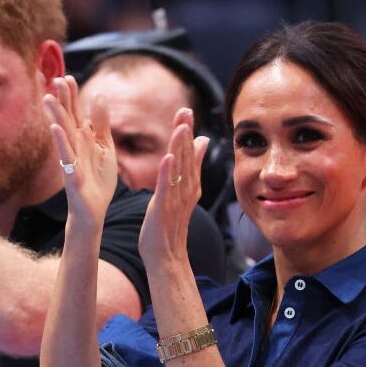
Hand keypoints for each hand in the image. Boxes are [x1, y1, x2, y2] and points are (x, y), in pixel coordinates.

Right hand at [43, 76, 116, 228]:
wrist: (94, 210)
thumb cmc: (98, 180)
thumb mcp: (105, 147)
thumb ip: (101, 124)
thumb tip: (98, 96)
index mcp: (83, 140)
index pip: (76, 113)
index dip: (72, 96)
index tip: (68, 77)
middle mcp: (74, 147)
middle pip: (67, 119)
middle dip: (61, 100)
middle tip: (56, 79)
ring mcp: (72, 161)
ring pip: (63, 135)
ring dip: (56, 117)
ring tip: (48, 98)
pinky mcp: (73, 176)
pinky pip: (67, 157)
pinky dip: (62, 143)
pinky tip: (56, 130)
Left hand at [138, 108, 209, 266]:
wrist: (166, 256)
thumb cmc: (170, 223)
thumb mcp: (182, 190)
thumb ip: (192, 167)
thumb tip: (202, 141)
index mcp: (188, 184)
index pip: (189, 154)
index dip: (187, 132)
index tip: (185, 110)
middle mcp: (185, 189)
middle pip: (186, 157)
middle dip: (185, 133)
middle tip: (185, 110)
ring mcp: (175, 199)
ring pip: (179, 170)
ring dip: (180, 148)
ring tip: (181, 127)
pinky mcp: (163, 209)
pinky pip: (165, 189)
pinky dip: (167, 173)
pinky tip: (168, 158)